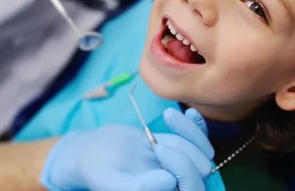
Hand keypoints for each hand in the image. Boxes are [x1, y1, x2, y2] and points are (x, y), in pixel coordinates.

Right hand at [40, 108, 213, 190]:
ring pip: (203, 151)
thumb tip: (170, 182)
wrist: (92, 151)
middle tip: (156, 141)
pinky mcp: (177, 149)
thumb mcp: (111, 180)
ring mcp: (178, 167)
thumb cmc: (97, 169)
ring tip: (167, 116)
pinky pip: (198, 138)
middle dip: (185, 152)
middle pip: (201, 170)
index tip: (158, 148)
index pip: (191, 188)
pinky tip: (190, 112)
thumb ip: (139, 187)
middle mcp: (175, 185)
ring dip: (189, 132)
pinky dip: (196, 124)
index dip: (183, 169)